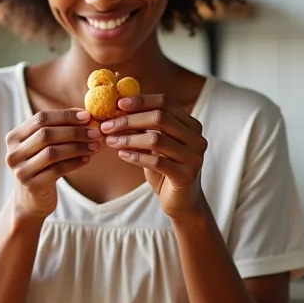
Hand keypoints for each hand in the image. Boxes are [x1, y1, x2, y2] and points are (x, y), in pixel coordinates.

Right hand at [5, 109, 100, 218]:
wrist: (30, 201)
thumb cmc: (42, 167)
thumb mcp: (43, 147)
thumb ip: (58, 130)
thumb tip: (86, 115)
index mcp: (14, 137)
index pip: (41, 118)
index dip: (65, 115)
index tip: (87, 116)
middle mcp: (14, 153)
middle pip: (46, 134)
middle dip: (74, 132)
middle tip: (95, 132)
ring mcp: (21, 170)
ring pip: (53, 152)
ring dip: (77, 147)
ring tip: (95, 145)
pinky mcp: (32, 185)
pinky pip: (58, 170)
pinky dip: (75, 162)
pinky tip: (87, 159)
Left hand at [100, 94, 206, 217]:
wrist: (181, 202)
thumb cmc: (165, 168)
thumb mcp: (157, 144)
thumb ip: (145, 127)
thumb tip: (117, 109)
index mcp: (191, 125)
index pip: (166, 103)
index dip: (142, 101)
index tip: (119, 104)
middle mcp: (197, 138)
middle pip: (160, 118)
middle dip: (130, 120)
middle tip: (107, 126)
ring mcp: (194, 157)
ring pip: (157, 139)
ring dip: (129, 138)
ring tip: (110, 141)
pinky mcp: (186, 176)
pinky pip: (157, 162)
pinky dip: (136, 156)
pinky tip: (122, 155)